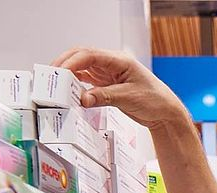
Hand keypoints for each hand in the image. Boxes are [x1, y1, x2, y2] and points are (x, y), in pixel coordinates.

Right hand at [52, 48, 186, 129]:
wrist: (165, 112)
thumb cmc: (155, 100)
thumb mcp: (130, 98)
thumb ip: (105, 97)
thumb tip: (83, 98)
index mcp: (119, 60)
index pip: (89, 55)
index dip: (71, 62)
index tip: (59, 72)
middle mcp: (112, 64)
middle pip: (81, 58)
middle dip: (64, 65)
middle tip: (51, 77)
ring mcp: (108, 73)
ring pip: (82, 68)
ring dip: (68, 75)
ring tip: (56, 86)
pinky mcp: (107, 84)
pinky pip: (87, 81)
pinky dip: (76, 85)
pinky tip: (69, 91)